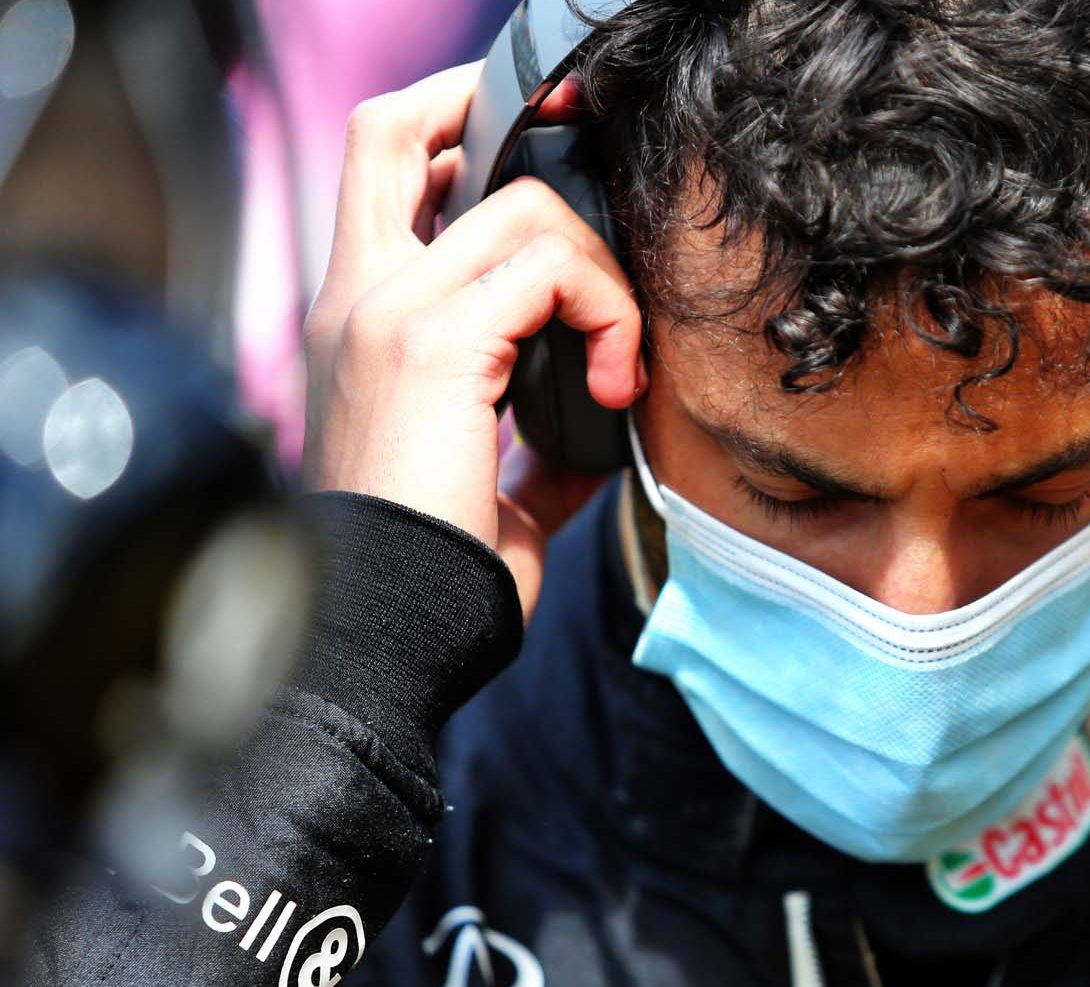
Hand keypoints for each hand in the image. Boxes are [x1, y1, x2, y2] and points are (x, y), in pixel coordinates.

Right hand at [302, 65, 642, 617]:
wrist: (383, 638)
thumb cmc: (431, 575)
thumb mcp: (485, 485)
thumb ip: (532, 439)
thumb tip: (595, 427)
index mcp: (353, 322)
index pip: (380, 168)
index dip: (456, 138)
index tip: (555, 190)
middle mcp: (354, 300)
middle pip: (398, 127)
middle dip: (504, 128)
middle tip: (585, 211)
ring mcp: (386, 313)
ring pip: (520, 203)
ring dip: (599, 273)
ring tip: (618, 363)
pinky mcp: (434, 345)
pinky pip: (551, 268)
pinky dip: (607, 312)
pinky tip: (615, 386)